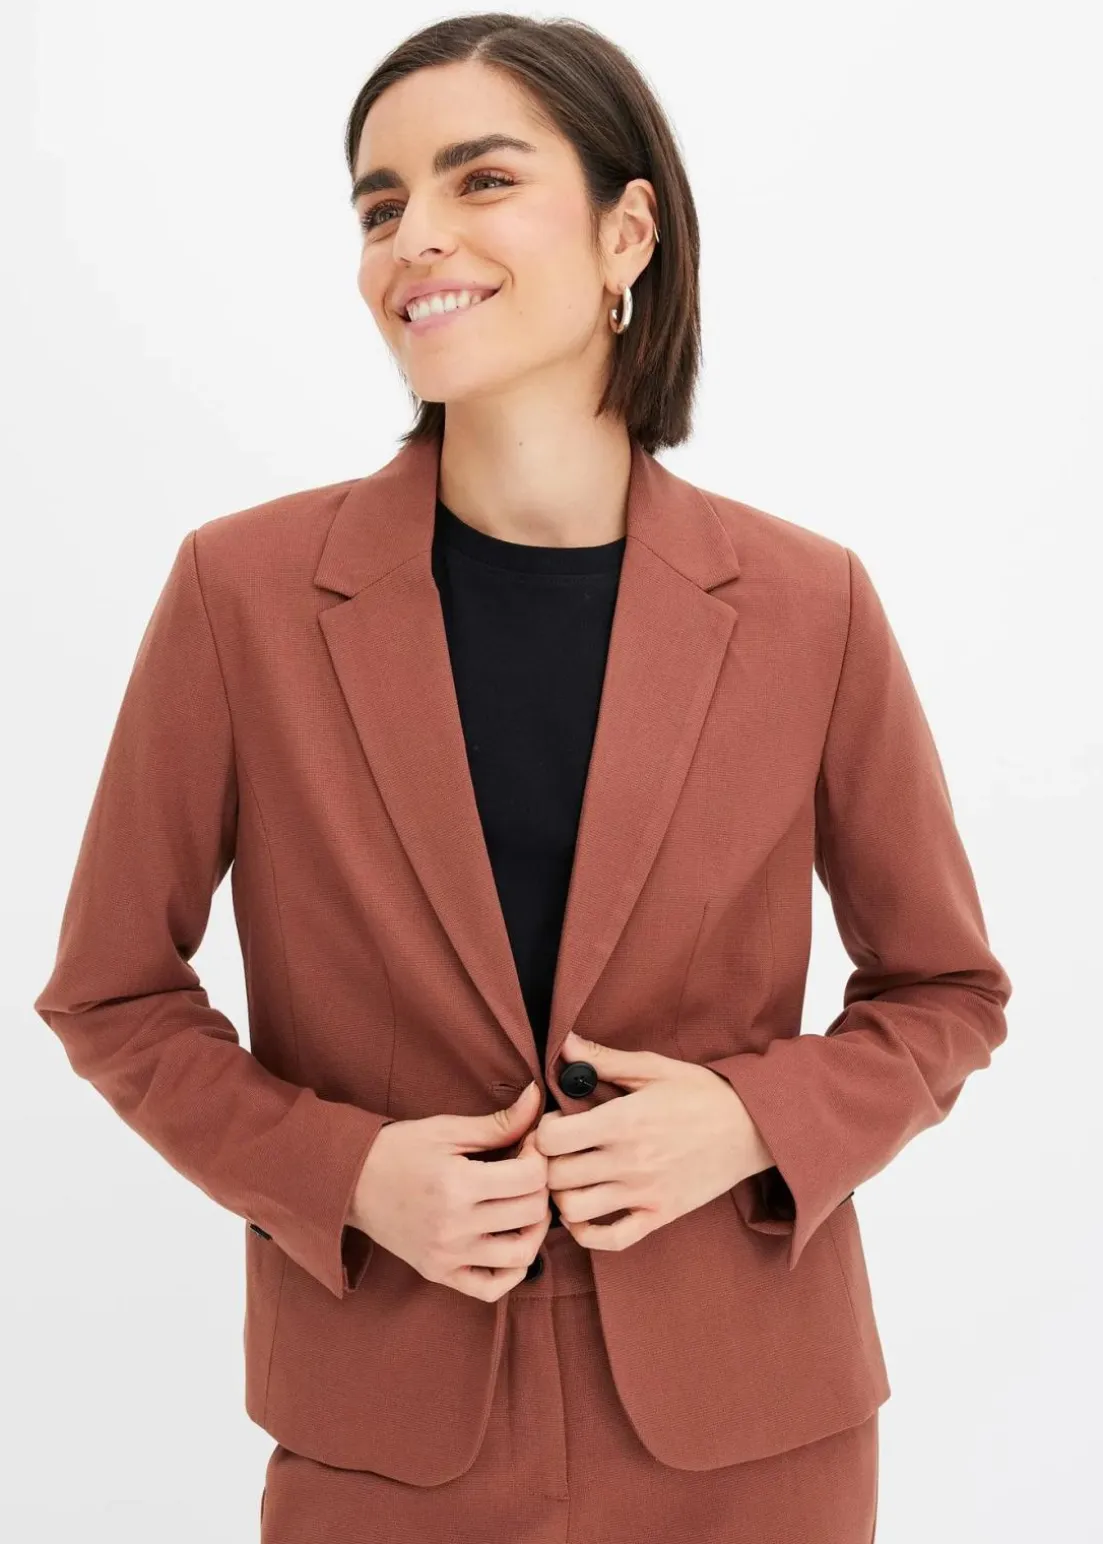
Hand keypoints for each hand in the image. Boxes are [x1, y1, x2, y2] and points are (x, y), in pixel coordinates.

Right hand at [348, 1082, 551, 1300]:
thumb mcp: (447, 1129)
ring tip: (525, 1204)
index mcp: (457, 1185)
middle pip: (531, 1213)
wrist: (349, 1183)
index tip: (529, 1145)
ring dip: (536, 1228)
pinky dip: (513, 1270)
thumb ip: (498, 1122)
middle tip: (528, 1170)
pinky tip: (512, 1241)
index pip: (530, 1178)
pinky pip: (492, 1288)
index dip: (539, 1156)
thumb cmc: (398, 1149)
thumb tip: (538, 1098)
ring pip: (521, 1256)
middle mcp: (454, 1227)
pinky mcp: (440, 1273)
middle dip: (541, 1186)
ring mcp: (447, 1256)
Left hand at [535, 1028, 774, 1250]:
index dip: (544, 1130)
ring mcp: (643, 1193)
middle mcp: (629, 1161)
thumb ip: (606, 1061)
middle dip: (548, 1162)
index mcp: (623, 1121)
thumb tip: (567, 1046)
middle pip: (556, 1176)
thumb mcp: (654, 1068)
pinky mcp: (659, 1216)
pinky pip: (609, 1240)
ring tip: (572, 1178)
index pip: (552, 1139)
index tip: (557, 1123)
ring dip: (563, 1195)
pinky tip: (587, 1212)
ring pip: (573, 1209)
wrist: (753, 1128)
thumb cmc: (703, 1093)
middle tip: (559, 1152)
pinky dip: (588, 1232)